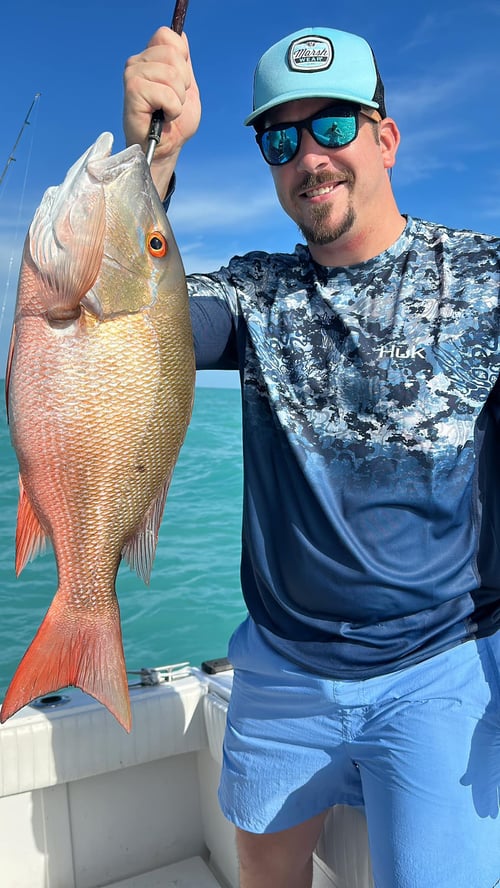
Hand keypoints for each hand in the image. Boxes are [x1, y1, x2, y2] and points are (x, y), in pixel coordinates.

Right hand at [123, 27, 200, 195]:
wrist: (166, 148)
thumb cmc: (174, 123)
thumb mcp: (187, 87)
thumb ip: (184, 62)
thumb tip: (181, 35)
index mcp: (149, 58)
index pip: (167, 35)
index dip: (181, 58)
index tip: (179, 82)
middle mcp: (137, 62)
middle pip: (174, 54)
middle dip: (183, 83)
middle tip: (173, 101)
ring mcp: (133, 75)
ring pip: (172, 74)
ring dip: (178, 99)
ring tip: (167, 110)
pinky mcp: (133, 91)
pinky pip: (166, 93)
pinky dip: (172, 109)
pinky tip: (163, 116)